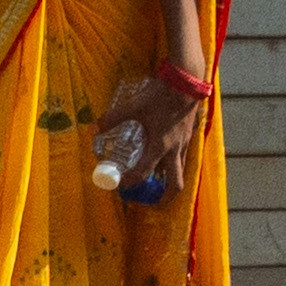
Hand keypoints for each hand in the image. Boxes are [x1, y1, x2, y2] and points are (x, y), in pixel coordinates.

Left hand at [99, 69, 197, 190]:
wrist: (186, 82)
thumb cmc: (161, 95)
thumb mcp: (134, 105)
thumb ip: (115, 117)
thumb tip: (97, 125)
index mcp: (159, 146)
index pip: (143, 172)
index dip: (130, 182)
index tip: (120, 185)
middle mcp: (173, 150)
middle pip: (175, 184)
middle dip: (165, 198)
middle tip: (154, 203)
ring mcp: (184, 144)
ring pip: (180, 171)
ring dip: (170, 181)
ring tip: (158, 184)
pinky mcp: (188, 137)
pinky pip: (183, 158)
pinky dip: (175, 164)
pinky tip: (166, 159)